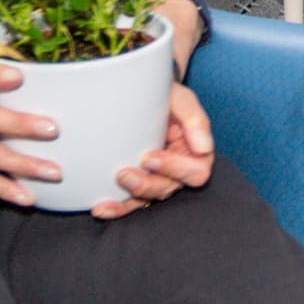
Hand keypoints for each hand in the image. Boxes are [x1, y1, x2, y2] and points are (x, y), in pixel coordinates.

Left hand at [93, 78, 216, 218]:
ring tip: (105, 199)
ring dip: (127, 201)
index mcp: (195, 152)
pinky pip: (130, 202)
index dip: (173, 168)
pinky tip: (100, 209)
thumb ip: (195, 118)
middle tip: (123, 174)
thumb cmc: (165, 96)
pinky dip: (116, 207)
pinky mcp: (138, 184)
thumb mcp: (181, 99)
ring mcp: (157, 178)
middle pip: (169, 188)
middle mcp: (178, 170)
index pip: (195, 172)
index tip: (148, 156)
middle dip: (146, 185)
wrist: (140, 93)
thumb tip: (204, 148)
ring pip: (148, 199)